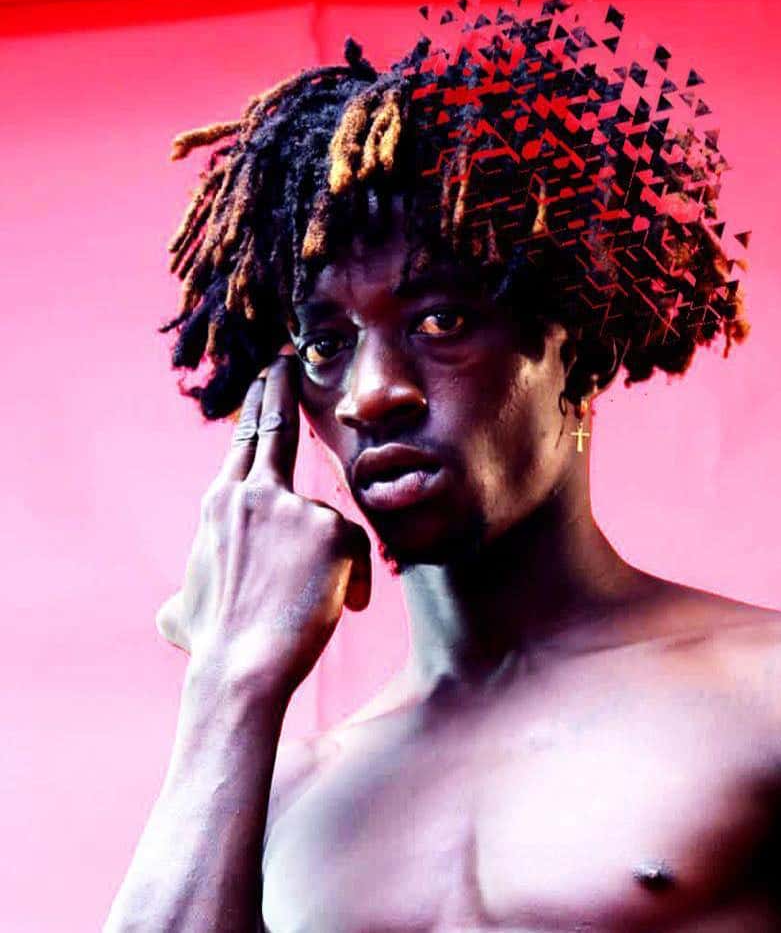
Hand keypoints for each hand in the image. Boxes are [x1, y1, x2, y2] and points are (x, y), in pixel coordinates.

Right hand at [155, 350, 371, 699]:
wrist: (240, 667)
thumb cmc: (211, 644)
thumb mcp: (181, 608)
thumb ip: (185, 592)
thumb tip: (173, 609)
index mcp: (220, 503)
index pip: (244, 443)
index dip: (257, 408)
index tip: (266, 380)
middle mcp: (253, 493)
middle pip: (273, 427)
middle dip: (279, 390)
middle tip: (285, 363)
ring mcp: (294, 507)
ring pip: (330, 523)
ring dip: (331, 563)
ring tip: (312, 602)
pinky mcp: (332, 529)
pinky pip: (357, 551)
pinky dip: (354, 581)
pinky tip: (341, 605)